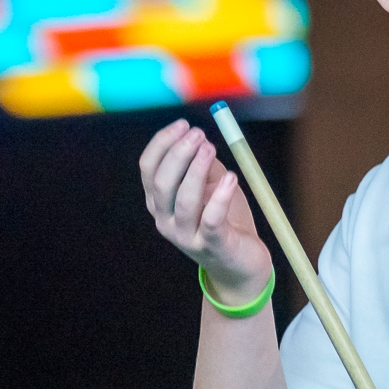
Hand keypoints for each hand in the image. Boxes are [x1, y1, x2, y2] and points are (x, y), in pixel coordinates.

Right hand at [140, 119, 271, 301]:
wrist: (240, 264)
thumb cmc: (224, 219)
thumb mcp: (211, 186)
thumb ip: (203, 164)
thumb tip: (200, 135)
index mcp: (159, 202)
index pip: (148, 168)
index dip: (162, 143)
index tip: (183, 125)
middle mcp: (166, 220)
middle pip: (162, 183)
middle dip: (178, 154)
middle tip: (199, 134)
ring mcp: (187, 236)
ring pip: (184, 200)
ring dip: (196, 170)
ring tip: (211, 148)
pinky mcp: (212, 246)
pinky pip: (212, 219)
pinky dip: (221, 196)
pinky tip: (231, 177)